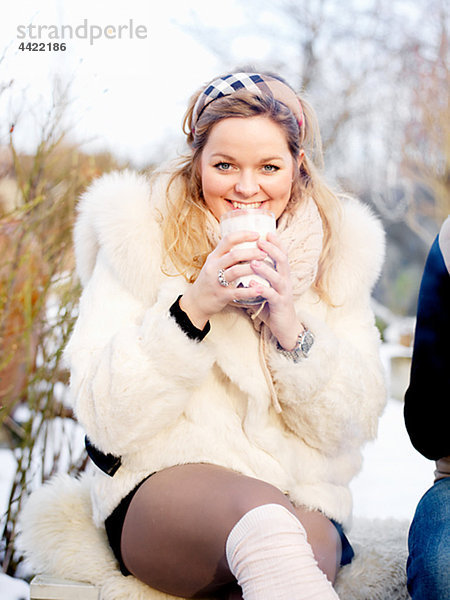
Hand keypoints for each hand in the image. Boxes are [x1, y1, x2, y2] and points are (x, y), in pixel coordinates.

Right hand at [180, 231, 269, 328]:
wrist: (196, 302)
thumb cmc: (210, 281)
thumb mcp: (214, 264)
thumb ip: (227, 255)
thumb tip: (248, 244)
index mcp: (214, 257)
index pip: (228, 240)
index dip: (243, 235)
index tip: (258, 235)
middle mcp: (214, 267)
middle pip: (234, 255)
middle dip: (252, 253)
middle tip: (264, 253)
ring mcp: (216, 281)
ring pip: (235, 271)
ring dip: (252, 268)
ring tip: (266, 268)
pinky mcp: (221, 295)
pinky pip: (237, 292)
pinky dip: (250, 291)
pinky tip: (260, 289)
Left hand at [247, 232, 302, 349]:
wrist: (285, 328)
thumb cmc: (273, 308)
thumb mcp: (265, 290)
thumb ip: (254, 281)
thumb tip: (238, 273)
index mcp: (283, 275)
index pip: (283, 255)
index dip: (277, 243)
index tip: (267, 233)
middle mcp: (286, 281)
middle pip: (282, 261)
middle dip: (272, 250)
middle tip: (259, 242)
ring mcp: (284, 292)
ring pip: (277, 277)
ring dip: (265, 268)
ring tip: (252, 262)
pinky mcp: (280, 304)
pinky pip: (271, 295)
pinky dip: (261, 289)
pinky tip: (252, 284)